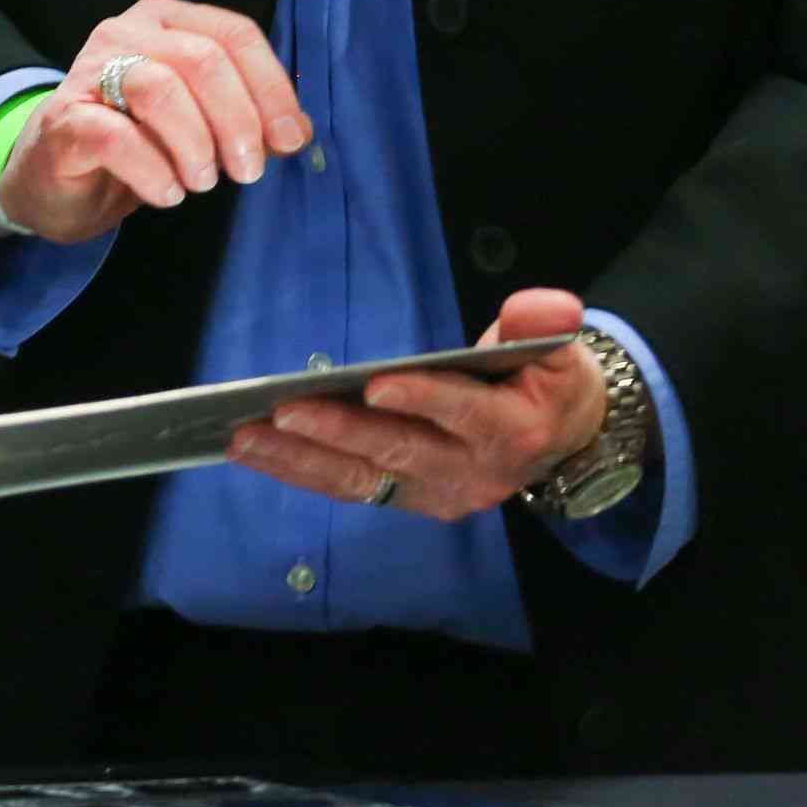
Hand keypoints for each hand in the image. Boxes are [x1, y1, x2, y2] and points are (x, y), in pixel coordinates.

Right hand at [0, 0, 310, 243]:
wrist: (54, 177)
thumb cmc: (136, 142)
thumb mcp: (200, 123)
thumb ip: (247, 118)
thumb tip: (295, 133)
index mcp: (166, 21)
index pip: (234, 34)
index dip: (271, 88)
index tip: (289, 140)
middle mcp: (125, 32)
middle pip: (202, 59)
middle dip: (237, 121)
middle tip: (247, 171)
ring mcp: (88, 71)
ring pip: (159, 89)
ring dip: (195, 144)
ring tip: (202, 181)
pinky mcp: (63, 118)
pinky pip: (117, 137)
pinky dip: (153, 170)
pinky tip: (166, 193)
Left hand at [231, 287, 611, 518]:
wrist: (562, 442)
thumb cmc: (547, 384)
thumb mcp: (559, 349)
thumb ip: (542, 326)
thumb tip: (545, 307)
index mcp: (511, 430)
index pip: (463, 414)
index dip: (421, 399)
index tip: (374, 386)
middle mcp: (471, 472)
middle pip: (398, 452)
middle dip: (337, 433)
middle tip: (282, 412)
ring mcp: (436, 492)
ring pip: (362, 479)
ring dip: (300, 461)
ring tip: (244, 437)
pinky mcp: (408, 499)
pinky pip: (350, 487)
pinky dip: (301, 471)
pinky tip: (256, 451)